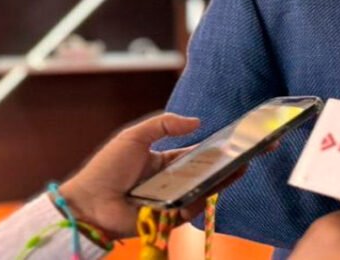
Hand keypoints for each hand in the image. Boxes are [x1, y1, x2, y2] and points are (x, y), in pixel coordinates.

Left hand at [59, 112, 241, 237]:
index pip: (199, 153)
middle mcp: (174, 181)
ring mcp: (174, 199)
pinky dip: (202, 199)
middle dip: (230, 163)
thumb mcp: (135, 136)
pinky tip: (213, 187)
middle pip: (208, 172)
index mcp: (167, 161)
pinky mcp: (170, 217)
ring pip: (205, 189)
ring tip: (241, 167)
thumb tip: (197, 123)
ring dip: (224, 179)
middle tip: (250, 153)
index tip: (239, 139)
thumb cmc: (107, 167)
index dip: (219, 147)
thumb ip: (164, 124)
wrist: (88, 201)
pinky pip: (192, 208)